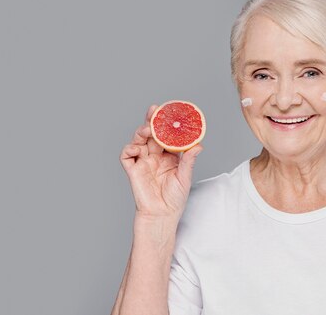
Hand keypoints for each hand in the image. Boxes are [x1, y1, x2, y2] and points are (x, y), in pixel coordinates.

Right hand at [120, 105, 202, 220]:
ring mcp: (143, 162)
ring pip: (139, 140)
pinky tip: (137, 147)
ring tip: (148, 128)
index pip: (166, 135)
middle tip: (154, 110)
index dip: (166, 124)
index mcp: (168, 156)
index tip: (170, 112)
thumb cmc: (174, 199)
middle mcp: (154, 156)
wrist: (162, 216)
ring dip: (141, 131)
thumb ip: (189, 161)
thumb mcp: (185, 177)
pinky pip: (127, 155)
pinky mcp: (132, 169)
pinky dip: (129, 148)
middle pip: (151, 133)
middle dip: (152, 120)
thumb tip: (198, 145)